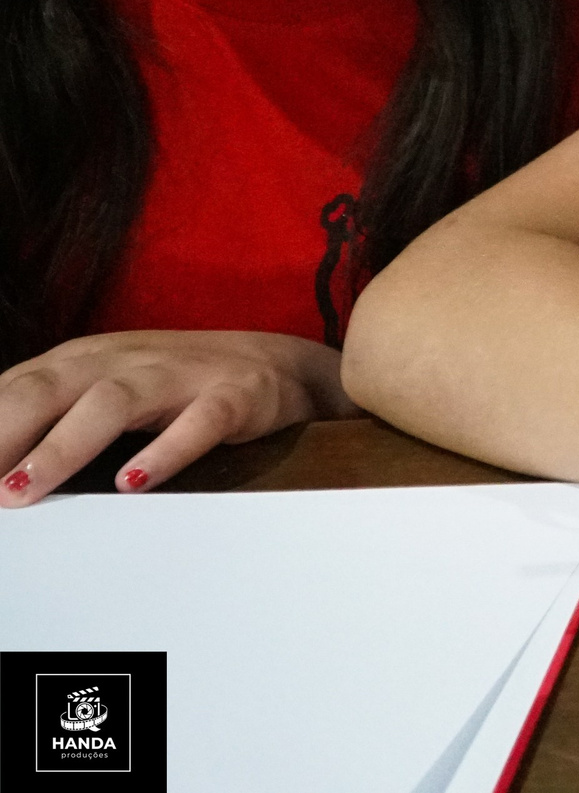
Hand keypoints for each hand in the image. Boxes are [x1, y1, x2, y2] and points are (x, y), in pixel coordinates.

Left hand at [0, 330, 356, 505]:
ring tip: (22, 489)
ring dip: (60, 446)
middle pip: (46, 388)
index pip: (11, 390)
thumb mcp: (99, 393)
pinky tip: (133, 483)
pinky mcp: (233, 395)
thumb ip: (45, 419)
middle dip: (0, 434)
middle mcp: (121, 361)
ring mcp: (179, 375)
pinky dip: (164, 451)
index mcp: (80, 361)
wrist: (278, 365)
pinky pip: (198, 421)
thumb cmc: (172, 388)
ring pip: (110, 402)